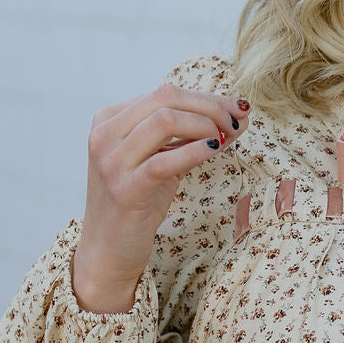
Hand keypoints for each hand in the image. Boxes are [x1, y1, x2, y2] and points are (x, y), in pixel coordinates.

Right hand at [71, 84, 248, 311]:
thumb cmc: (139, 200)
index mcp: (109, 119)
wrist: (109, 248)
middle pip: (166, 99)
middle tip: (235, 123)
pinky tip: (212, 151)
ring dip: (204, 125)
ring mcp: (111, 162)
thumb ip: (191, 134)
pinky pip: (165, 160)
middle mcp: (105, 135)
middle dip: (209, 107)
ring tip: (223, 139)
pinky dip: (195, 151)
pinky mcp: (124, 189)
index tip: (236, 109)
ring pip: (165, 121)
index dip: (207, 98)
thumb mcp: (161, 157)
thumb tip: (238, 114)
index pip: (165, 93)